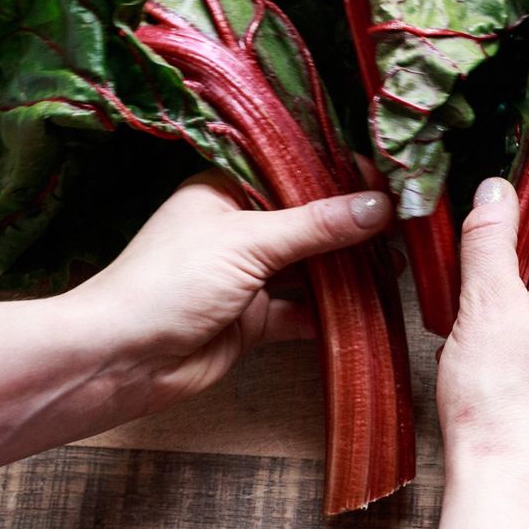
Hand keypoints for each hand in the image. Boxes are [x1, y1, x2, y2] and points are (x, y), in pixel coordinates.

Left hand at [55, 173, 392, 413]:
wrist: (121, 359)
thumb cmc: (169, 281)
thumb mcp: (247, 242)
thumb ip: (316, 225)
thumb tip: (379, 205)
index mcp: (226, 188)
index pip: (294, 169)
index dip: (341, 172)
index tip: (390, 177)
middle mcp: (238, 226)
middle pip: (308, 218)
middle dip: (354, 223)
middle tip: (408, 223)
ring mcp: (246, 274)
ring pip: (310, 266)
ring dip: (350, 268)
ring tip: (400, 263)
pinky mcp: (253, 320)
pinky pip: (303, 311)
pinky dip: (333, 313)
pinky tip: (372, 309)